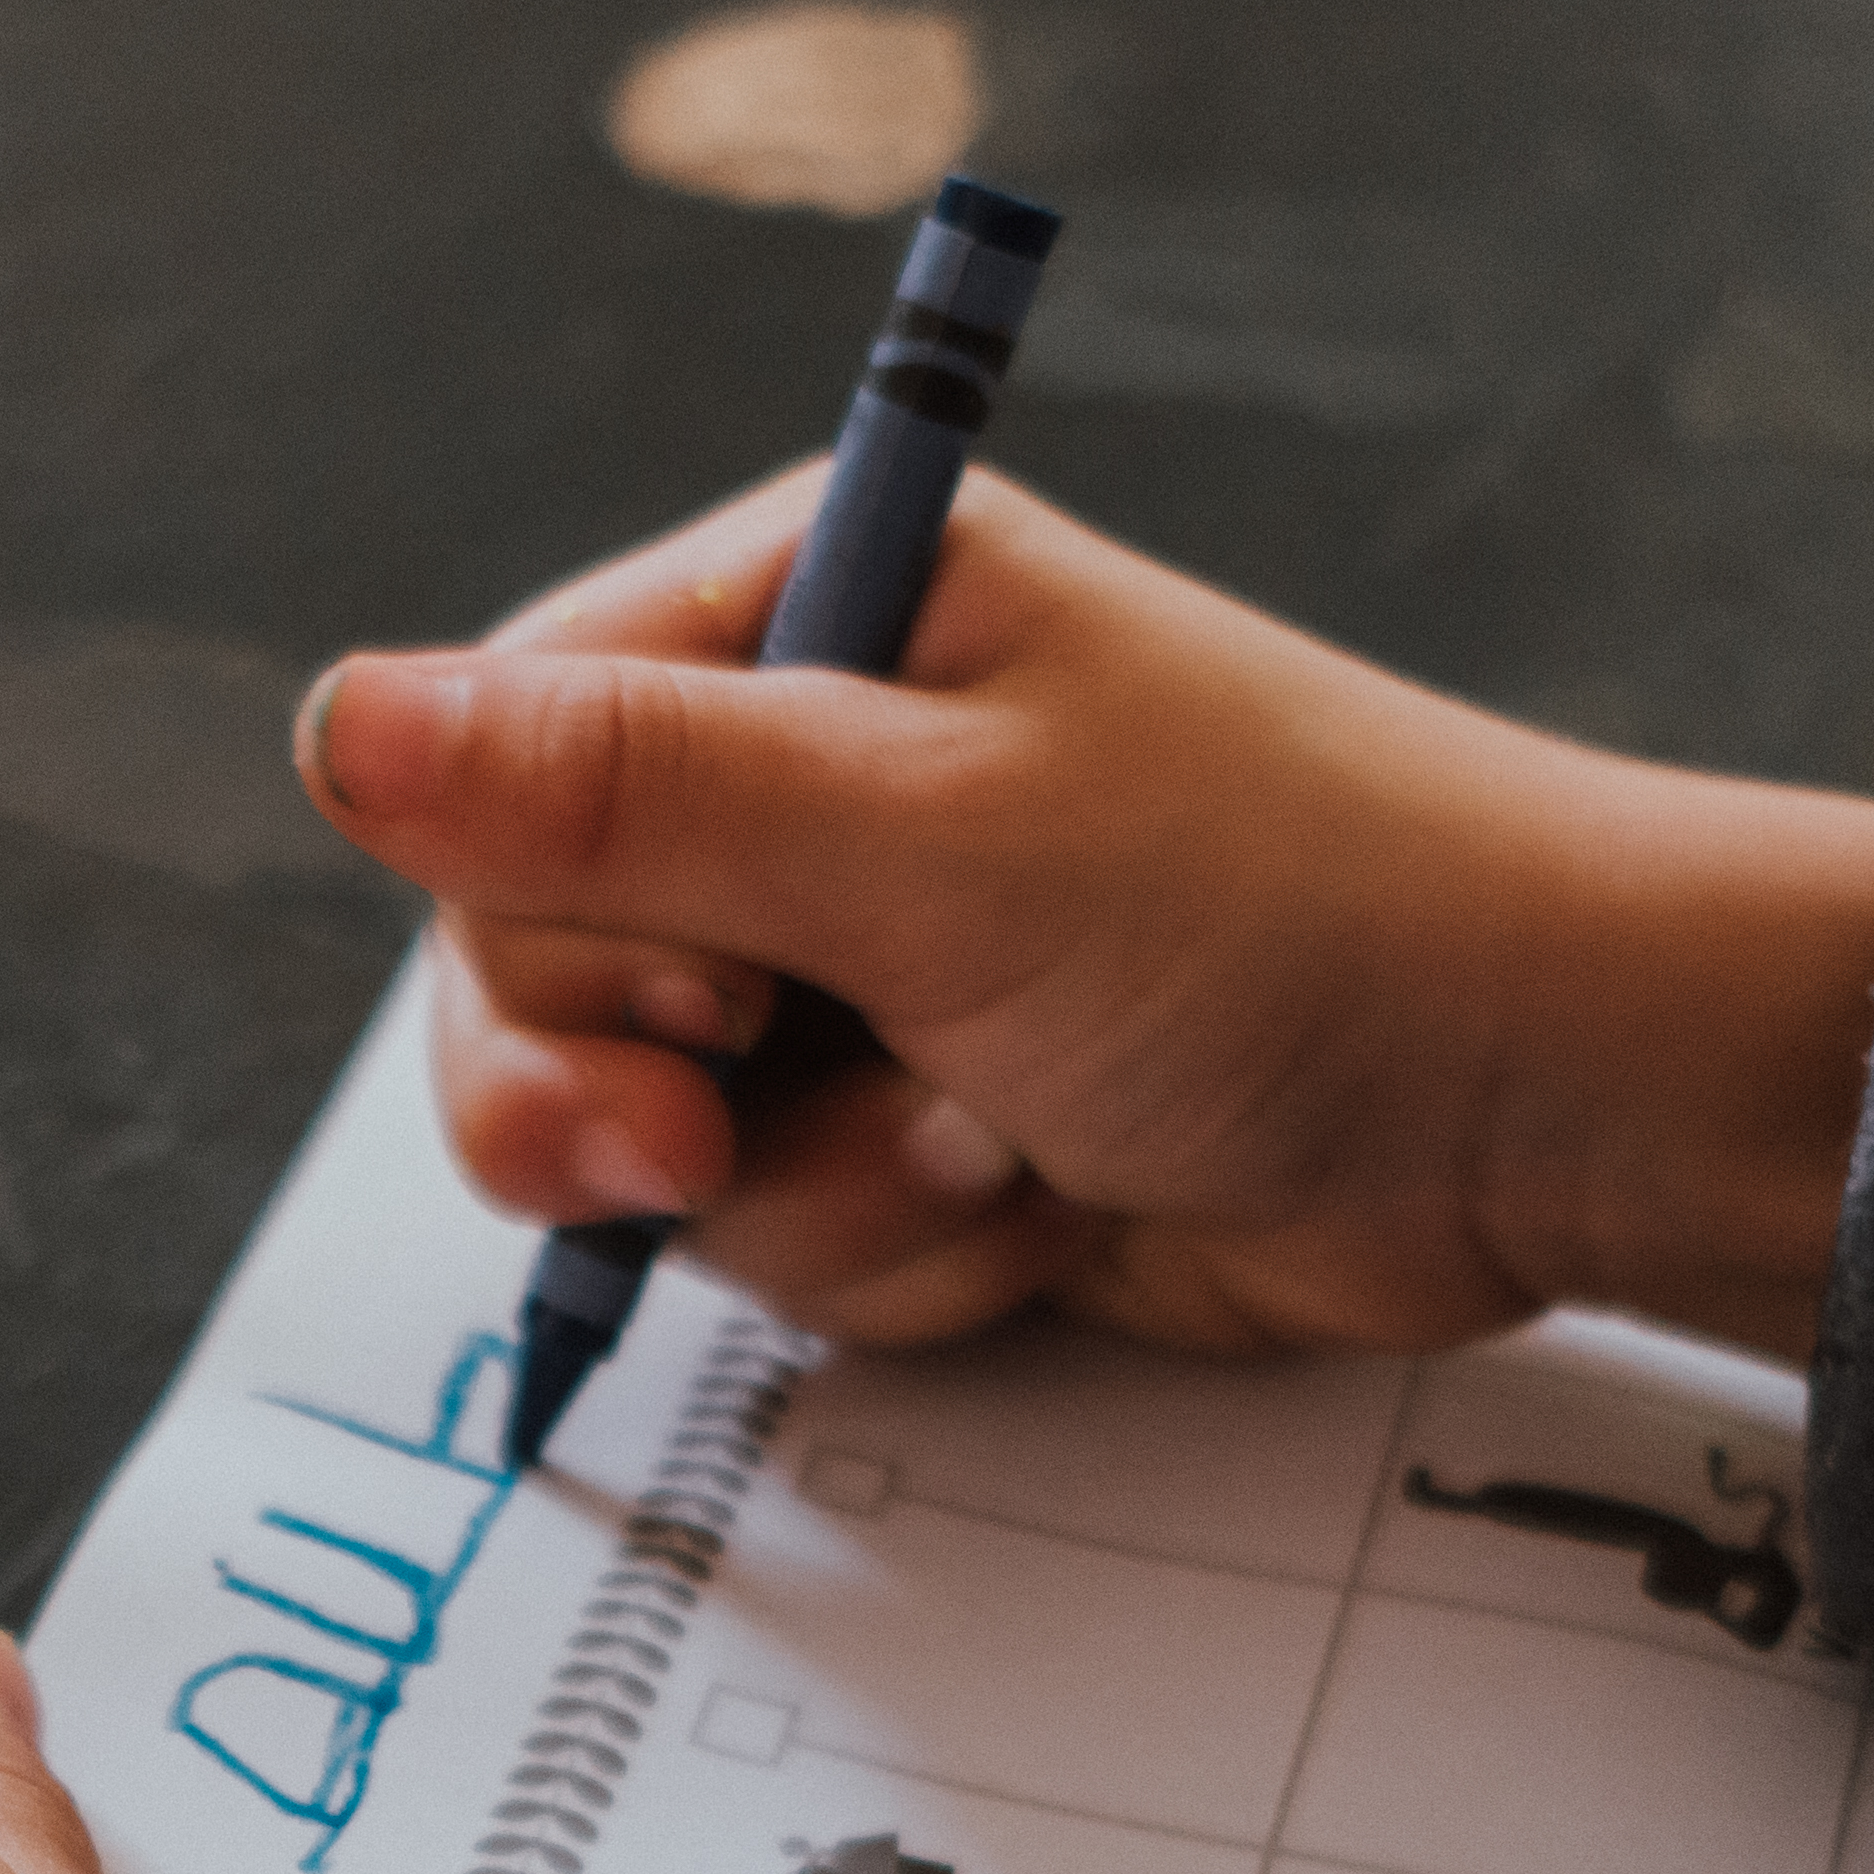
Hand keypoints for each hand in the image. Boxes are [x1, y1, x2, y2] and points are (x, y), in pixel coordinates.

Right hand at [294, 466, 1873, 1366]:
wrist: (1542, 1109)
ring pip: (654, 1145)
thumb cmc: (1289, 913)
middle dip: (643, 1101)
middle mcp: (802, 782)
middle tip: (741, 1120)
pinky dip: (896, 1256)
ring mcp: (857, 968)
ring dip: (811, 1195)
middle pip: (535, 978)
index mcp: (800, 617)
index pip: (500, 775)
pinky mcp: (912, 1128)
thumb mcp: (926, 837)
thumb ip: (616, 798)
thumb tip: (331, 723)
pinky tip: (1041, 1200)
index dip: (552, 930)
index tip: (702, 1003)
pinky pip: (778, 1239)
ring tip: (995, 1143)